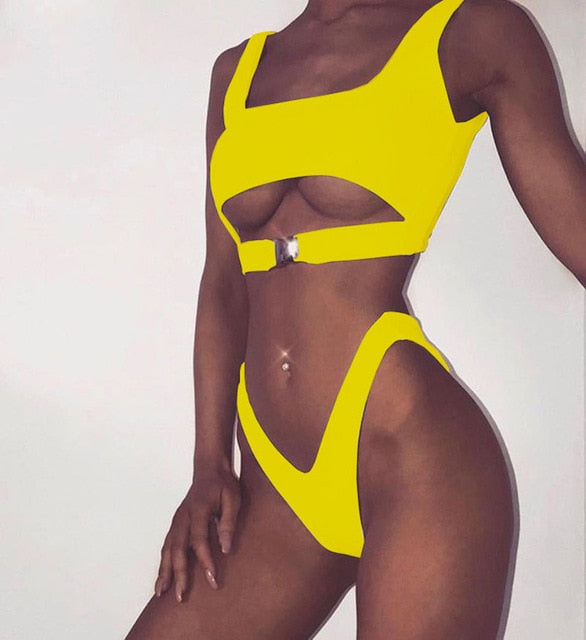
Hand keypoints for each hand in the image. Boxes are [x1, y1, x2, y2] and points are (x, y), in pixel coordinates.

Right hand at [154, 462, 240, 601]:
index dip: (205, 561)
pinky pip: (166, 546)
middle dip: (178, 574)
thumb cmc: (224, 485)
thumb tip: (226, 549)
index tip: (212, 580)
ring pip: (167, 549)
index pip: (199, 540)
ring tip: (161, 594)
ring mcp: (177, 520)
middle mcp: (183, 517)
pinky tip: (162, 579)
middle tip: (181, 597)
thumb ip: (228, 522)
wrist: (209, 469)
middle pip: (178, 549)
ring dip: (164, 571)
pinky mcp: (176, 524)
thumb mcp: (233, 499)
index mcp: (198, 510)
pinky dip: (162, 563)